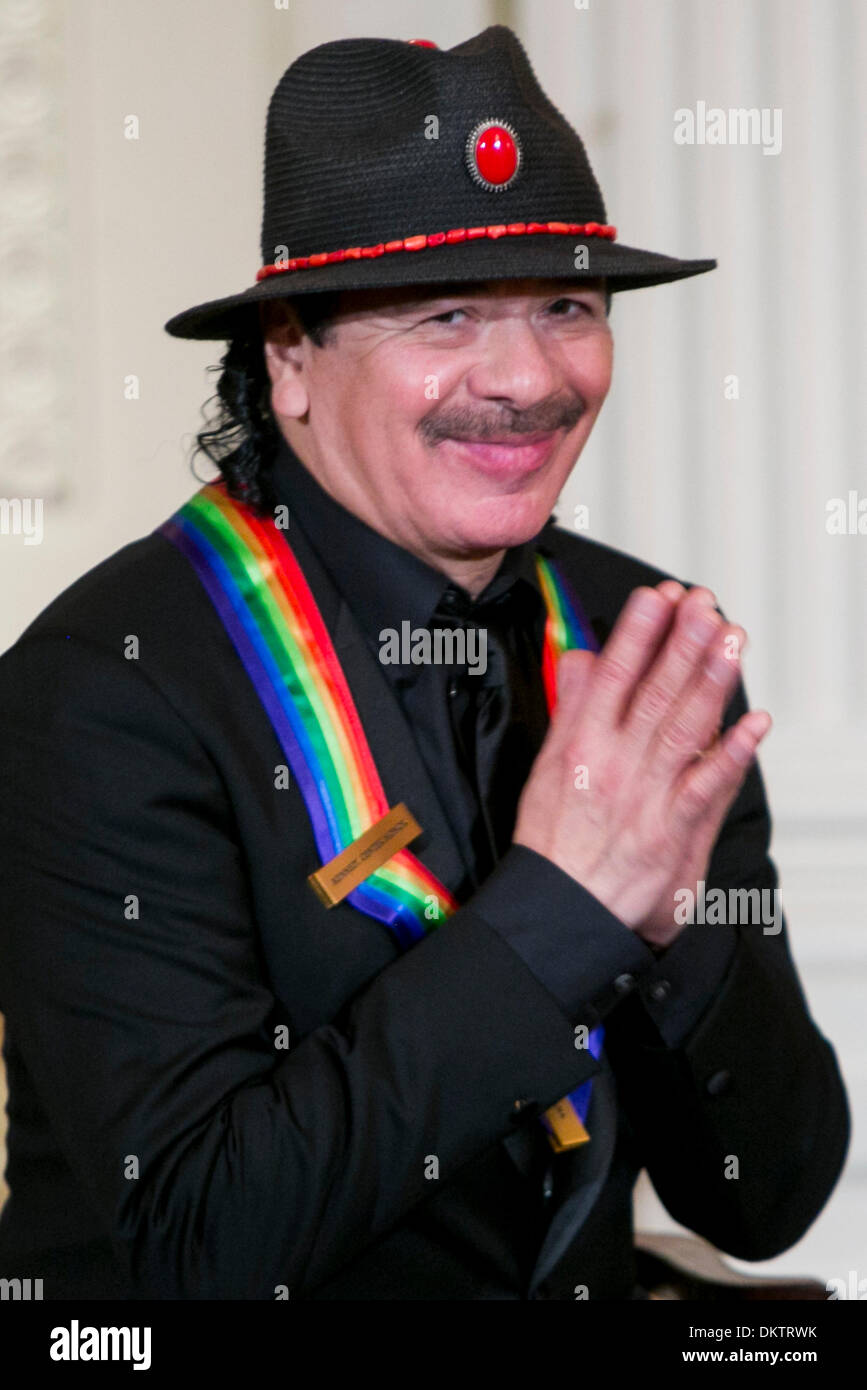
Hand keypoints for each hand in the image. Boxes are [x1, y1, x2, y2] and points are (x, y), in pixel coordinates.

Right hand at [513, 581, 771, 945]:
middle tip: (703, 603)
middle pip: (654, 692)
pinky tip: (754, 721)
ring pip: (683, 726)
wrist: (559, 906)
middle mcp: (615, 762)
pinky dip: (732, 753)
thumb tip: (581, 659)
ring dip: (711, 679)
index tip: (656, 597)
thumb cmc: (553, 841)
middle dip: (682, 641)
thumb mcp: (545, 764)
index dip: (638, 633)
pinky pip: (706, 785)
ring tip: (730, 639)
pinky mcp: (672, 828)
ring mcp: (646, 794)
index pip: (612, 675)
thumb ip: (569, 707)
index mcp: (581, 743)